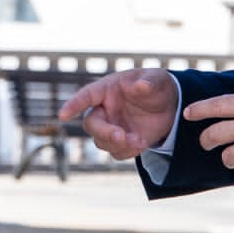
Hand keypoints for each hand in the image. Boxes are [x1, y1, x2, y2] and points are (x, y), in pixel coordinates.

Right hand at [59, 68, 178, 160]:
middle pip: (91, 125)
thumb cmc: (157, 86)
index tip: (62, 116)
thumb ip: (149, 82)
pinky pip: (117, 153)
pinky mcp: (121, 142)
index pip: (86, 96)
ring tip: (139, 140)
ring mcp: (111, 127)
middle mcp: (104, 110)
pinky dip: (128, 152)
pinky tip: (142, 144)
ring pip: (102, 142)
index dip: (73, 105)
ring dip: (118, 145)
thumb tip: (140, 86)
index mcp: (107, 89)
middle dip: (104, 132)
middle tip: (121, 137)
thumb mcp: (157, 79)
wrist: (170, 106)